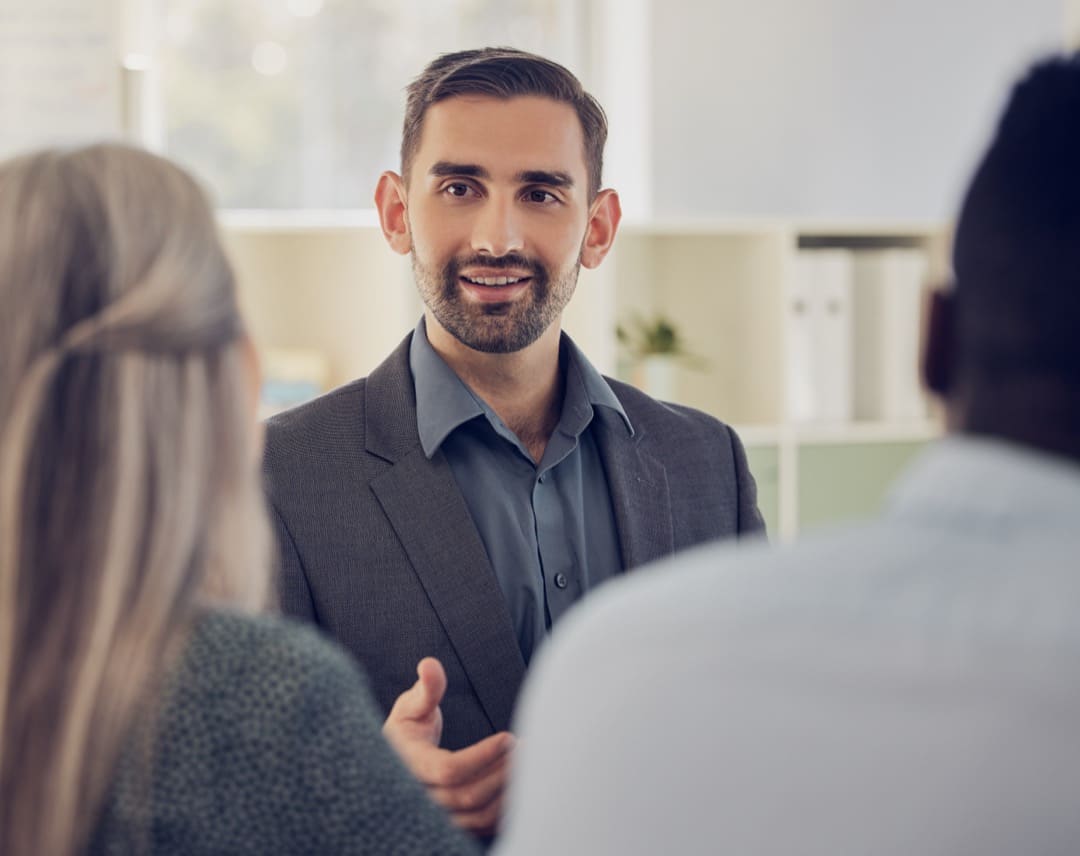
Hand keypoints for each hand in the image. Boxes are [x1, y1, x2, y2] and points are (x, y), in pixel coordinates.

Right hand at [383, 657, 515, 835]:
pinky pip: (481, 826)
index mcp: (408, 765)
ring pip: (477, 815)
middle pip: (467, 795)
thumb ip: (426, 689)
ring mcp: (435, 816)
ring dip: (507, 792)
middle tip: (527, 748)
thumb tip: (429, 664)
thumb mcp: (411, 706)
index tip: (509, 738)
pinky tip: (521, 785)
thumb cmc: (407, 729)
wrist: (397, 764)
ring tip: (529, 764)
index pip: (448, 770)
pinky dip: (504, 810)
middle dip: (501, 772)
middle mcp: (419, 797)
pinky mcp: (451, 824)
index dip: (482, 756)